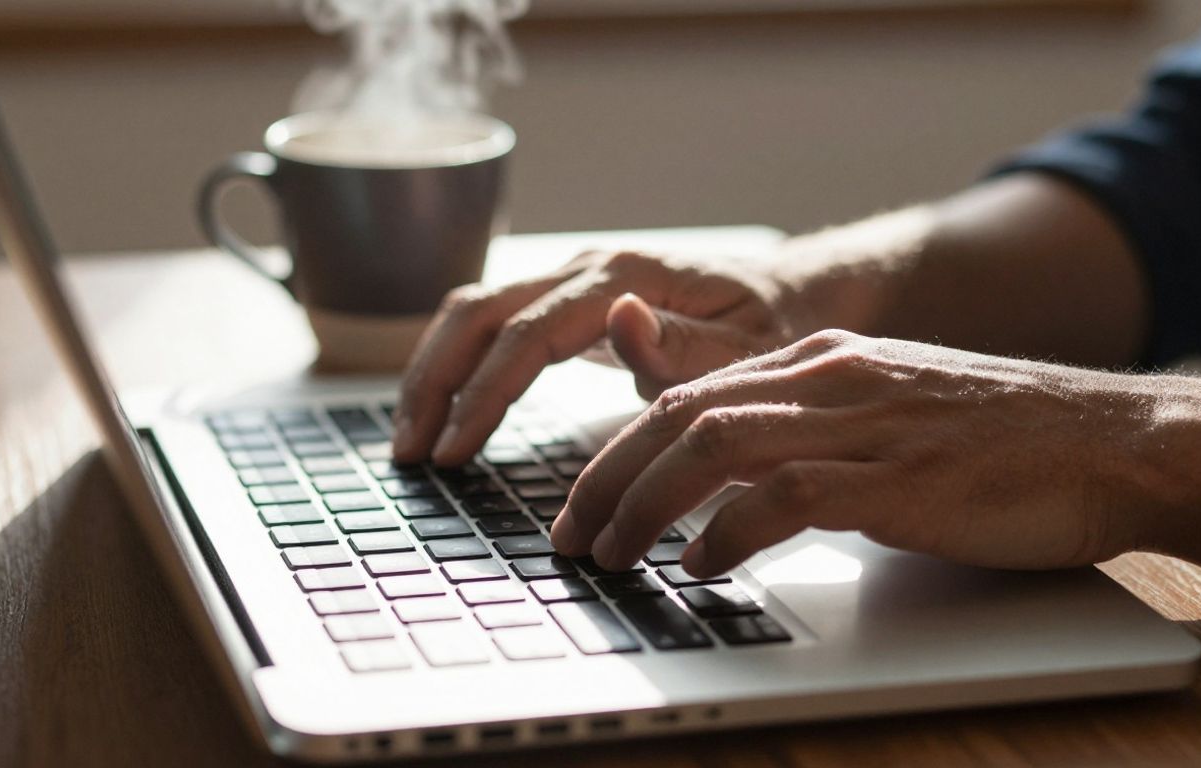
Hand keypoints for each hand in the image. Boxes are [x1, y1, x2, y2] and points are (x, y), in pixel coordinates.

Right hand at [393, 249, 801, 463]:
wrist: (789, 296)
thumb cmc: (772, 331)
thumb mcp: (749, 351)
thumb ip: (684, 345)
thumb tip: (618, 318)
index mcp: (626, 278)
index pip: (528, 333)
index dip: (483, 393)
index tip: (454, 452)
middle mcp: (588, 268)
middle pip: (479, 311)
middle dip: (434, 380)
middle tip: (411, 452)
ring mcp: (573, 279)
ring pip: (475, 310)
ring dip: (434, 371)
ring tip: (413, 438)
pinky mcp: (568, 299)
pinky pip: (494, 322)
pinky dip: (459, 363)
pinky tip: (446, 410)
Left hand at [552, 329, 1155, 575]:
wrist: (1112, 442)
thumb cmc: (1002, 442)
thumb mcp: (888, 414)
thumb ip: (813, 429)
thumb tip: (739, 483)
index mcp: (823, 359)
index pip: (690, 392)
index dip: (621, 447)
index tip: (586, 498)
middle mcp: (831, 377)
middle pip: (681, 414)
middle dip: (609, 476)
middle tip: (572, 534)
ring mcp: (863, 422)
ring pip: (714, 445)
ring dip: (646, 503)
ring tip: (614, 553)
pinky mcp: (897, 477)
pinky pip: (785, 497)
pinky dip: (728, 532)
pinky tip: (701, 565)